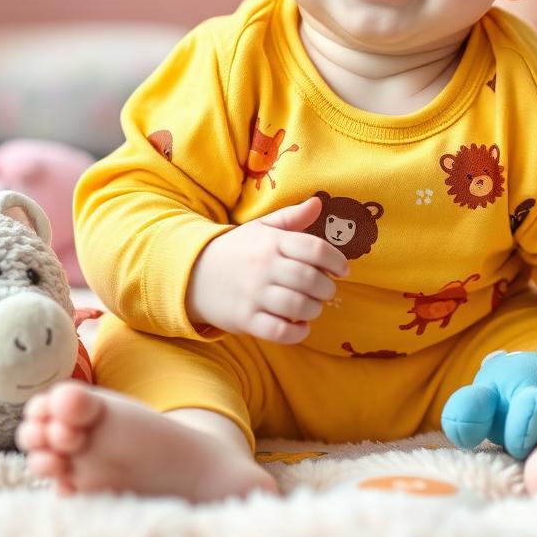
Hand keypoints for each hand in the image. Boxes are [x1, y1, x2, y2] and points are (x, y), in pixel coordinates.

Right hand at [186, 196, 347, 344]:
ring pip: (298, 306)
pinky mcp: (245, 319)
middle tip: (328, 290)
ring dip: (314, 309)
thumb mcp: (261, 227)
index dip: (336, 260)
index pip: (314, 248)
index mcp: (271, 242)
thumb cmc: (237, 250)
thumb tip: (318, 203)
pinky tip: (301, 326)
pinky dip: (297, 332)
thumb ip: (292, 217)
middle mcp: (264, 267)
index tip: (343, 270)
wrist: (193, 273)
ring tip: (314, 306)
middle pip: (310, 279)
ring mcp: (253, 294)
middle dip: (327, 288)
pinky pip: (279, 331)